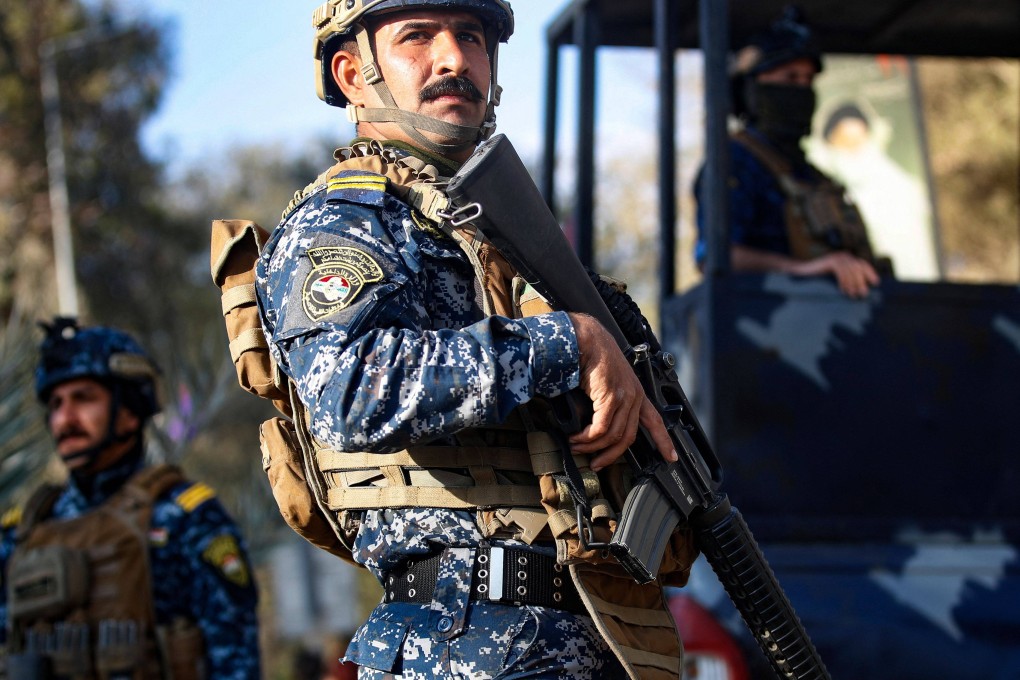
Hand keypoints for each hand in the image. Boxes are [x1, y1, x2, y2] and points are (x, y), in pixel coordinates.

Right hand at [566, 313, 677, 470]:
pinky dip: (588, 437)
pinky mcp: (611, 397)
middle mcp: (634, 396)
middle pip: (628, 438)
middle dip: (611, 456)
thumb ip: (605, 404)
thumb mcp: (605, 384)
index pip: (655, 421)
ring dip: (592, 447)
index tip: (671, 457)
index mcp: (636, 393)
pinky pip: (601, 427)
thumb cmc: (592, 356)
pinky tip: (577, 438)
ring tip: (577, 447)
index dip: (663, 441)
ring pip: (613, 436)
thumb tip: (593, 427)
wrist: (587, 339)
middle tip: (596, 464)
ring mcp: (624, 396)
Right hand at [791, 252, 878, 298]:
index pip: (862, 264)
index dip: (870, 273)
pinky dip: (843, 282)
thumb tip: (861, 289)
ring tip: (853, 295)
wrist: (801, 273)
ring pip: (851, 270)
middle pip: (858, 267)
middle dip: (862, 281)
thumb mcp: (836, 279)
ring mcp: (836, 257)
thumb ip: (847, 280)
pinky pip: (841, 271)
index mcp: (847, 259)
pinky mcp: (830, 261)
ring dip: (853, 284)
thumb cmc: (818, 279)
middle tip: (863, 294)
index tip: (876, 283)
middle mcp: (843, 256)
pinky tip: (843, 290)